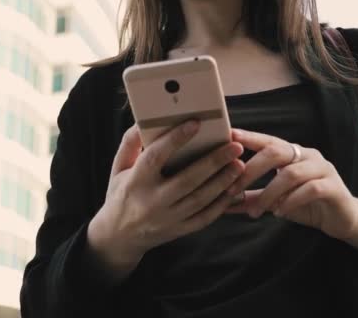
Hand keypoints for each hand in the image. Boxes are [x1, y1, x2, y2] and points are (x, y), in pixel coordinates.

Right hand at [88, 121, 244, 267]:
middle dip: (214, 161)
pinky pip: (204, 217)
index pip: (156, 156)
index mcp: (136, 182)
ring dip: (222, 181)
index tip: (196, 123)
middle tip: (234, 146)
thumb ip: (130, 144)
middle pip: (187, 179)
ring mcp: (168, 218)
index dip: (176, 139)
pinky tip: (234, 189)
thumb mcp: (118, 168)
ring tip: (239, 164)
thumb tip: (142, 121)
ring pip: (200, 199)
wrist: (119, 236)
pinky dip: (221, 204)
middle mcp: (152, 201)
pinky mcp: (179, 230)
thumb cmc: (121, 194)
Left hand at [225, 128, 357, 240]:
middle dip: (251, 170)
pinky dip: (291, 201)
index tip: (228, 137)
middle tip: (232, 189)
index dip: (249, 137)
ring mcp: (322, 169)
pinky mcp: (333, 187)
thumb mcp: (275, 201)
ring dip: (269, 193)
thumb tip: (223, 203)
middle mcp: (307, 155)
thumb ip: (252, 198)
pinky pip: (310, 189)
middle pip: (276, 152)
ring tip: (256, 211)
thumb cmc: (306, 205)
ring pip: (290, 174)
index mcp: (292, 153)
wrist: (342, 219)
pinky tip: (279, 213)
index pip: (267, 141)